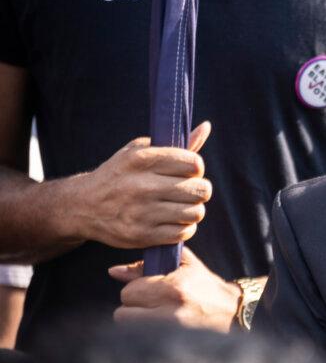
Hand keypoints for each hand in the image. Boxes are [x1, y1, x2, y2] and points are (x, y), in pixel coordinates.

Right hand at [67, 122, 212, 248]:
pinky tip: (174, 221)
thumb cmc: (120, 174)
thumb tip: (206, 127)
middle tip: (189, 191)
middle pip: (200, 190)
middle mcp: (141, 185)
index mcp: (141, 159)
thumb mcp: (139, 151)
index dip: (196, 168)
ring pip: (195, 213)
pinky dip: (184, 228)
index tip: (187, 171)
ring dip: (193, 210)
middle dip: (199, 190)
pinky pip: (184, 233)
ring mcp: (141, 213)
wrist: (83, 206)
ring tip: (181, 206)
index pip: (194, 163)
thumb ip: (176, 144)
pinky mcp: (142, 235)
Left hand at [110, 247, 240, 332]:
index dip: (137, 290)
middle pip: (123, 313)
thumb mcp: (184, 266)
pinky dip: (145, 335)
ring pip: (130, 329)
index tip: (150, 291)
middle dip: (134, 308)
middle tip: (151, 305)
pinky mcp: (171, 345)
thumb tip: (114, 271)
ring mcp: (171, 331)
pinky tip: (160, 329)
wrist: (233, 314)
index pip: (129, 292)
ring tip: (155, 317)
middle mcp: (170, 311)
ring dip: (137, 322)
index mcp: (174, 287)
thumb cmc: (207, 287)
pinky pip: (140, 341)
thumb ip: (147, 265)